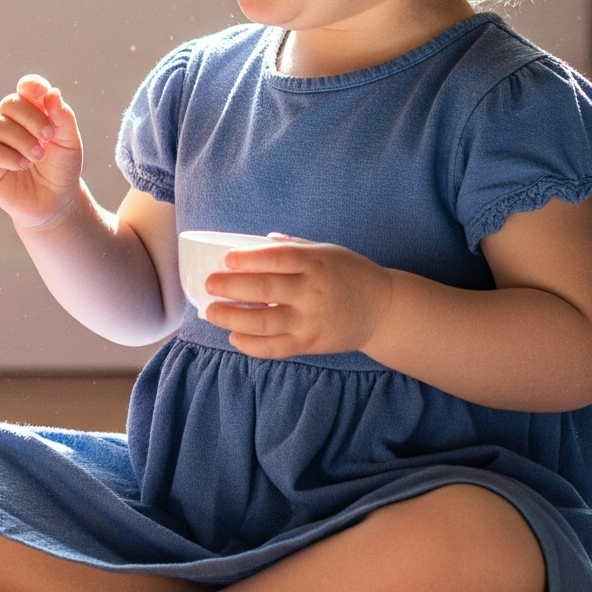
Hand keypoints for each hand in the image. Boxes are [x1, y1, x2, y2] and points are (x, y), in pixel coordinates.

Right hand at [0, 75, 87, 229]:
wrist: (56, 203)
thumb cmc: (61, 170)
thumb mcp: (69, 142)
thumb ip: (63, 118)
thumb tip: (52, 93)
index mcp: (30, 113)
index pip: (25, 89)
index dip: (31, 86)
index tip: (43, 94)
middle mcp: (9, 124)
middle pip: (10, 104)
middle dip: (31, 118)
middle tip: (49, 137)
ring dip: (21, 139)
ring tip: (38, 156)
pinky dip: (7, 156)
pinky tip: (23, 165)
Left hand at [205, 236, 398, 359]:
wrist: (382, 308)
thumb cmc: (348, 273)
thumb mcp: (325, 252)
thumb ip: (292, 247)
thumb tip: (256, 244)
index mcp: (315, 263)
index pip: (278, 258)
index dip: (249, 259)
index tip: (226, 260)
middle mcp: (312, 292)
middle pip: (265, 290)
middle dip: (231, 288)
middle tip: (209, 285)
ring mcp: (311, 320)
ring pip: (265, 322)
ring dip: (233, 318)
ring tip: (211, 313)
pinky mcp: (311, 343)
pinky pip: (276, 348)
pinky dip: (252, 345)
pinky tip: (234, 337)